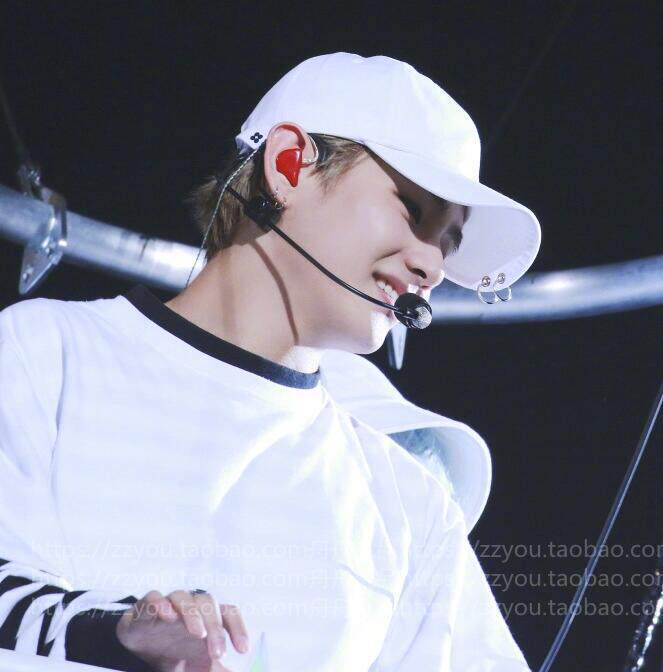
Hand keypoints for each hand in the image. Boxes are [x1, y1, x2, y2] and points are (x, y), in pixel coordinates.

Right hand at [116, 588, 248, 671]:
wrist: (142, 649)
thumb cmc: (178, 652)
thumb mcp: (200, 665)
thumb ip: (217, 669)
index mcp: (208, 617)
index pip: (229, 613)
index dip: (239, 628)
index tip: (243, 651)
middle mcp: (191, 606)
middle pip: (208, 604)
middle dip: (215, 627)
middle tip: (218, 654)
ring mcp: (169, 604)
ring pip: (183, 597)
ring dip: (192, 613)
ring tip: (198, 633)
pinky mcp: (146, 607)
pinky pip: (154, 597)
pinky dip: (160, 603)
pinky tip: (167, 615)